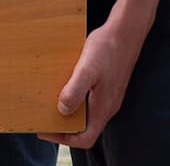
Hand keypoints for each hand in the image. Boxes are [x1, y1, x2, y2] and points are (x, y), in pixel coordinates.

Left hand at [37, 19, 144, 148]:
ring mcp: (108, 96)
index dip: (64, 139)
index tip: (45, 130)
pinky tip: (63, 85)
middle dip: (63, 126)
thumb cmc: (107, 49)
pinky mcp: (106, 85)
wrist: (126, 31)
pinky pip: (88, 100)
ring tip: (49, 102)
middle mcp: (107, 106)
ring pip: (86, 114)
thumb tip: (62, 110)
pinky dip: (74, 98)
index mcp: (103, 108)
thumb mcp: (87, 69)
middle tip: (43, 117)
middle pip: (84, 128)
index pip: (85, 138)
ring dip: (68, 111)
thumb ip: (75, 91)